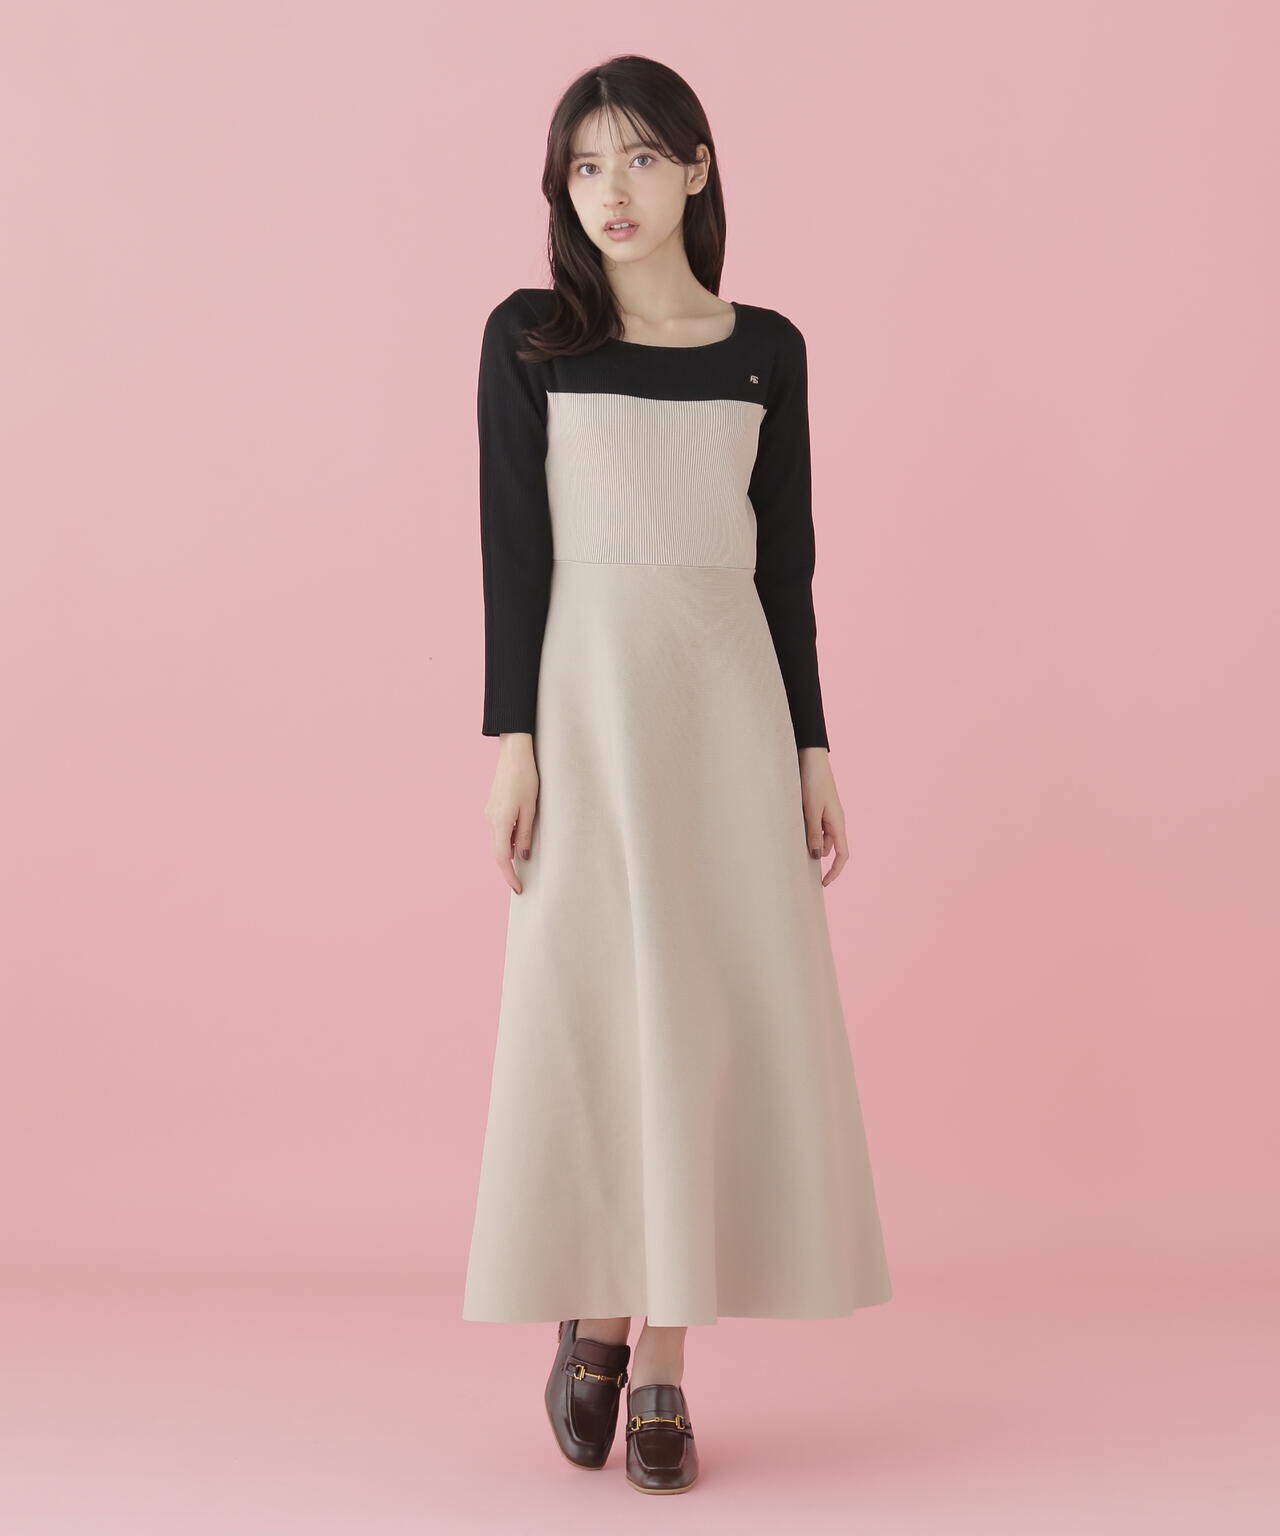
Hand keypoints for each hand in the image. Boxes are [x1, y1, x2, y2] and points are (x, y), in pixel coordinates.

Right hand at [486, 733, 538, 893]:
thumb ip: (526, 834)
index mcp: (500, 822)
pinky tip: (520, 835)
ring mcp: (490, 813)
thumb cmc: (525, 778)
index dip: (509, 876)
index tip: (518, 888)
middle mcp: (491, 820)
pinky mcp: (493, 807)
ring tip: (526, 856)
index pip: (502, 858)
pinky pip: (500, 829)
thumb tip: (522, 856)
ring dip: (510, 851)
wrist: (513, 753)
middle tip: (522, 880)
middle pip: (498, 852)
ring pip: (499, 840)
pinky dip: (508, 838)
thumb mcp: (531, 809)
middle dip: (509, 868)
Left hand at [798, 747, 848, 885]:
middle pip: (829, 848)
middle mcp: (834, 821)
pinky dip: (805, 831)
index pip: (842, 854)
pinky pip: (813, 826)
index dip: (834, 871)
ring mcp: (826, 814)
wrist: (810, 757)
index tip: (823, 884)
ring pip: (819, 837)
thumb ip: (813, 833)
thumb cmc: (813, 781)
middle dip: (816, 855)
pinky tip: (792, 828)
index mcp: (838, 823)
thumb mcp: (811, 810)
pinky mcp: (817, 807)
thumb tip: (817, 856)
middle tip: (796, 862)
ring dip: (808, 841)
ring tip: (791, 838)